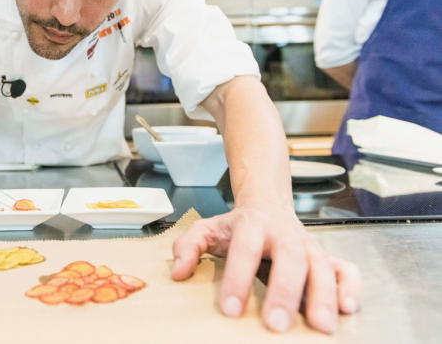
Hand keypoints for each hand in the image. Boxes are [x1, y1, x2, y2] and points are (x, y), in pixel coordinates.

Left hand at [171, 206, 362, 333]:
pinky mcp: (326, 256)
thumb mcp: (206, 228)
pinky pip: (346, 269)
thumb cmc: (237, 224)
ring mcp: (308, 244)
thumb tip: (178, 272)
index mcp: (252, 224)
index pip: (245, 249)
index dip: (238, 279)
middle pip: (289, 258)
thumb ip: (189, 246)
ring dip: (323, 296)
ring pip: (322, 265)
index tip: (231, 309)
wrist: (267, 202)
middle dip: (285, 291)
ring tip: (320, 326)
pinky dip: (351, 287)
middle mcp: (284, 233)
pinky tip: (348, 309)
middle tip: (276, 324)